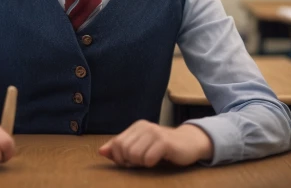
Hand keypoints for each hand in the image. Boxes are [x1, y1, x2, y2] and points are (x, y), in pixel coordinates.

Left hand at [98, 120, 212, 167]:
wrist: (189, 143)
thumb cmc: (163, 147)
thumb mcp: (140, 146)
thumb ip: (120, 148)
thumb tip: (101, 151)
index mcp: (136, 127)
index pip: (116, 144)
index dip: (119, 158)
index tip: (129, 162)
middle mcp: (143, 126)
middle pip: (123, 150)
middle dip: (130, 161)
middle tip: (142, 162)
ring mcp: (154, 132)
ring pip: (134, 155)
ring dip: (142, 163)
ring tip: (151, 160)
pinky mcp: (164, 142)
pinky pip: (148, 159)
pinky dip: (151, 164)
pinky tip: (159, 159)